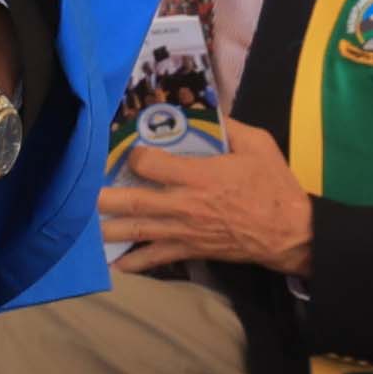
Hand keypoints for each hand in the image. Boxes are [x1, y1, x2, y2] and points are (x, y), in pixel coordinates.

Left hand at [98, 120, 314, 274]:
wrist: (290, 232)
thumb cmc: (274, 187)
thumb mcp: (259, 145)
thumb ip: (231, 126)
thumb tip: (211, 108)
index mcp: (198, 175)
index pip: (150, 164)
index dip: (136, 155)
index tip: (133, 151)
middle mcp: (184, 204)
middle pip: (133, 200)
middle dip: (104, 197)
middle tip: (83, 192)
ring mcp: (184, 230)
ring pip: (138, 230)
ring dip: (110, 229)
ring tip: (88, 225)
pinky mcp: (191, 250)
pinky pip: (157, 258)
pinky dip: (136, 264)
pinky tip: (117, 264)